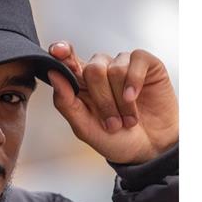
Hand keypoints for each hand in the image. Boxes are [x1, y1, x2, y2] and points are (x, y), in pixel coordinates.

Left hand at [47, 43, 177, 163]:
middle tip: (112, 123)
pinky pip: (137, 60)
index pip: (67, 60)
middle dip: (103, 100)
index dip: (62, 52)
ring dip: (121, 100)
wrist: (148, 150)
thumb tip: (53, 75)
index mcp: (81, 84)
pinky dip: (134, 82)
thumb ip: (65, 102)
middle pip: (93, 69)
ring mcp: (123, 66)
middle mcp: (101, 71)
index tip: (58, 52)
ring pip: (116, 68)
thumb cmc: (115, 139)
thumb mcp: (84, 128)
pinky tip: (134, 98)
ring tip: (127, 119)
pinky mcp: (146, 65)